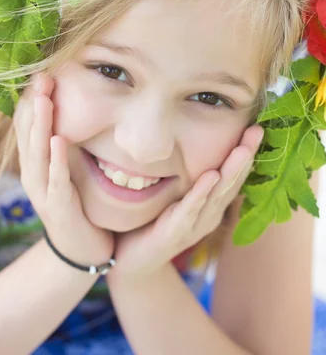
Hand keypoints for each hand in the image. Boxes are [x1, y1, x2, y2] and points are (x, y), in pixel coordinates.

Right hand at [13, 72, 113, 267]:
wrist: (81, 250)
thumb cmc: (76, 203)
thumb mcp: (65, 169)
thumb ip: (64, 143)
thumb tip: (74, 110)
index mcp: (35, 164)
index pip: (27, 126)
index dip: (32, 100)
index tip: (42, 73)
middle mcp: (33, 175)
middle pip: (28, 134)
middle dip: (35, 104)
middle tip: (42, 76)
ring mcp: (43, 192)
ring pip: (37, 153)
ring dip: (41, 125)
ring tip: (45, 99)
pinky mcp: (58, 207)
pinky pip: (56, 180)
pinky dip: (56, 160)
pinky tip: (58, 141)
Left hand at [109, 124, 263, 279]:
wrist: (133, 262)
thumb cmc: (153, 222)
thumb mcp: (175, 195)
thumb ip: (187, 175)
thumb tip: (187, 138)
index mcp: (210, 205)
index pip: (233, 175)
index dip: (246, 152)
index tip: (257, 128)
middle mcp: (208, 215)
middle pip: (231, 182)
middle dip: (245, 156)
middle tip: (257, 132)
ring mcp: (195, 225)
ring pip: (217, 194)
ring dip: (231, 171)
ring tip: (242, 149)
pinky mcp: (176, 232)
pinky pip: (190, 209)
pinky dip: (201, 192)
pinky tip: (211, 175)